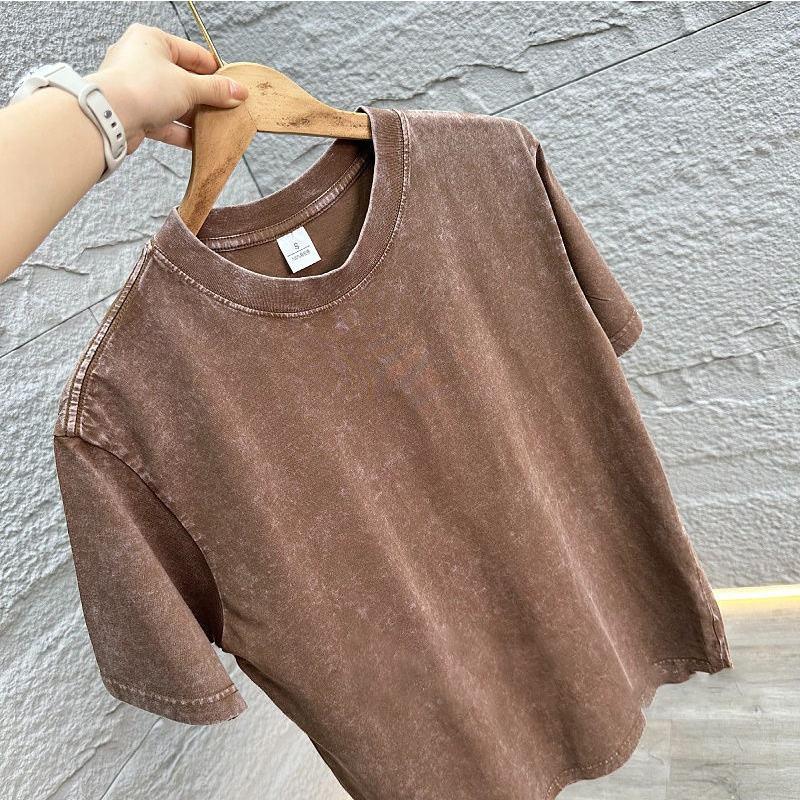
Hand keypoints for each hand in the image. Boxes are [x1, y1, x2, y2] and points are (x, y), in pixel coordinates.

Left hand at [83, 22, 247, 152]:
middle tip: (227, 108)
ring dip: (196, 117)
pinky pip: (166, 122)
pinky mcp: (137, 114)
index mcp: (152, 41)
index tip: (232, 86)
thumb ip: (215, 90)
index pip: (192, 54)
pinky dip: (182, 132)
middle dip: (206, 98)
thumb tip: (237, 91)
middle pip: (184, 80)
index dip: (215, 71)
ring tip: (215, 127)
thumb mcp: (188, 86)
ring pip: (175, 103)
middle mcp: (142, 62)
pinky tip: (199, 142)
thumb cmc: (139, 87)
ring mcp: (138, 89)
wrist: (110, 117)